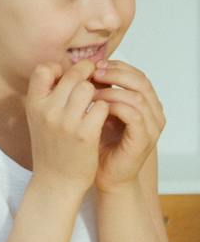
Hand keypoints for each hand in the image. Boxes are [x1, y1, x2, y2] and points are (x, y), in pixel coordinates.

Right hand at [25, 61, 108, 196]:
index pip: (43, 69)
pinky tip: (102, 117)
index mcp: (33, 104)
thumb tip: (69, 70)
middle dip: (86, 75)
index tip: (69, 76)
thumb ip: (49, 96)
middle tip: (94, 79)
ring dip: (96, 92)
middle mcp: (47, 111)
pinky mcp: (85, 134)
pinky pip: (101, 106)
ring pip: (88, 88)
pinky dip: (104, 108)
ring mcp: (66, 122)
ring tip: (97, 100)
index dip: (59, 68)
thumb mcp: (40, 119)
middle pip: (72, 75)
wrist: (56, 181)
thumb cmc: (51, 147)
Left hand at [91, 61, 164, 191]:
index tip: (94, 65)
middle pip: (140, 80)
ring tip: (90, 92)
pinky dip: (115, 106)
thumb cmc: (101, 145)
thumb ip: (101, 93)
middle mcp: (154, 112)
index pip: (136, 74)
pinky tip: (97, 107)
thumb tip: (85, 68)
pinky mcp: (145, 139)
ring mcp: (152, 126)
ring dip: (111, 90)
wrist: (106, 176)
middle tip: (93, 73)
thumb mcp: (100, 112)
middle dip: (115, 73)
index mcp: (146, 103)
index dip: (116, 67)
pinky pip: (133, 115)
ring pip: (137, 96)